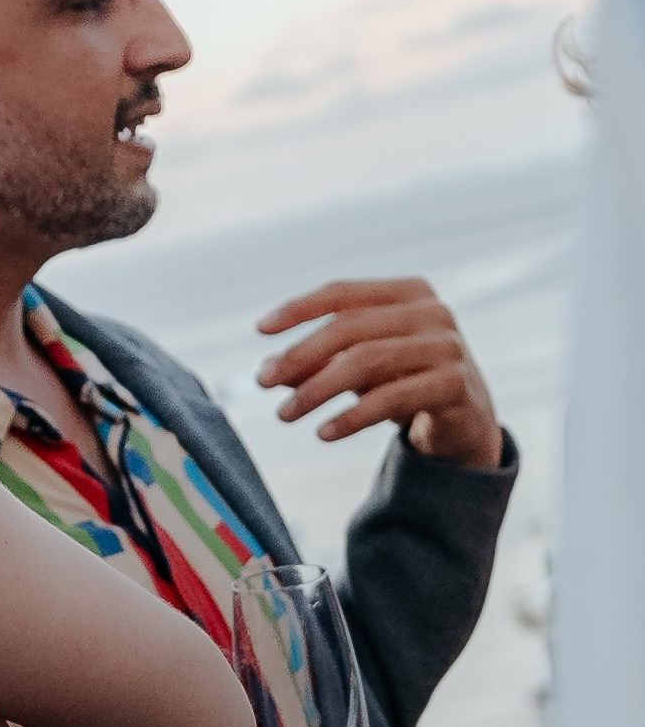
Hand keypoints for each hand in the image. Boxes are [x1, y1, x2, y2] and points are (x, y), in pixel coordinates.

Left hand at [255, 279, 502, 469]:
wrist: (464, 422)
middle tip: (264, 381)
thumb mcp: (358, 369)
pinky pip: (393, 398)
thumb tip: (269, 370)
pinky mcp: (455, 383)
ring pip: (367, 360)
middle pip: (350, 327)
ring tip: (286, 414)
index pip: (343, 293)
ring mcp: (447, 345)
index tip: (261, 330)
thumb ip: (317, 363)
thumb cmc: (405, 382)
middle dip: (300, 354)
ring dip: (318, 389)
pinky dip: (352, 416)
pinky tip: (324, 433)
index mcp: (407, 293)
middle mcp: (431, 311)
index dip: (299, 309)